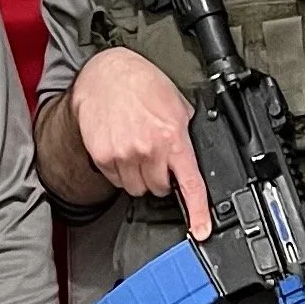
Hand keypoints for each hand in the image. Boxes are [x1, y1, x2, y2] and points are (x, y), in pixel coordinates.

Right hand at [66, 47, 210, 238]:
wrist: (107, 73)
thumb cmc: (143, 84)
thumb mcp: (177, 105)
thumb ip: (185, 134)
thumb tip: (192, 157)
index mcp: (173, 137)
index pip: (190, 183)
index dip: (198, 212)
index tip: (201, 230)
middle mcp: (149, 150)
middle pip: (160, 189)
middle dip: (161, 177)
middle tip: (156, 156)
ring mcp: (124, 155)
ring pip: (137, 189)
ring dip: (140, 177)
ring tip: (138, 151)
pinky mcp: (103, 157)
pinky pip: (117, 181)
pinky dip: (121, 172)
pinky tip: (122, 149)